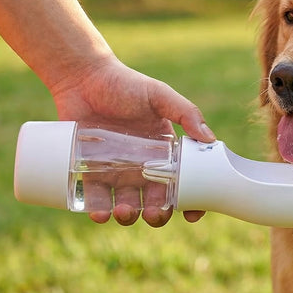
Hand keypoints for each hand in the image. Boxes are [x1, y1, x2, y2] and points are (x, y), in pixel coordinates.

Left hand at [50, 55, 214, 226]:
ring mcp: (116, 170)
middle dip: (158, 214)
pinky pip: (96, 199)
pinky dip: (99, 211)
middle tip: (154, 213)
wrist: (82, 77)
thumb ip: (186, 113)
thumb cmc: (124, 83)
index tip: (192, 214)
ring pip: (127, 204)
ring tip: (124, 210)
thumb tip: (210, 139)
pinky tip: (100, 212)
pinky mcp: (90, 171)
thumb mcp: (160, 95)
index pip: (183, 182)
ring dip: (129, 215)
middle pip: (155, 201)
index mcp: (165, 151)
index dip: (191, 201)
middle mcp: (143, 165)